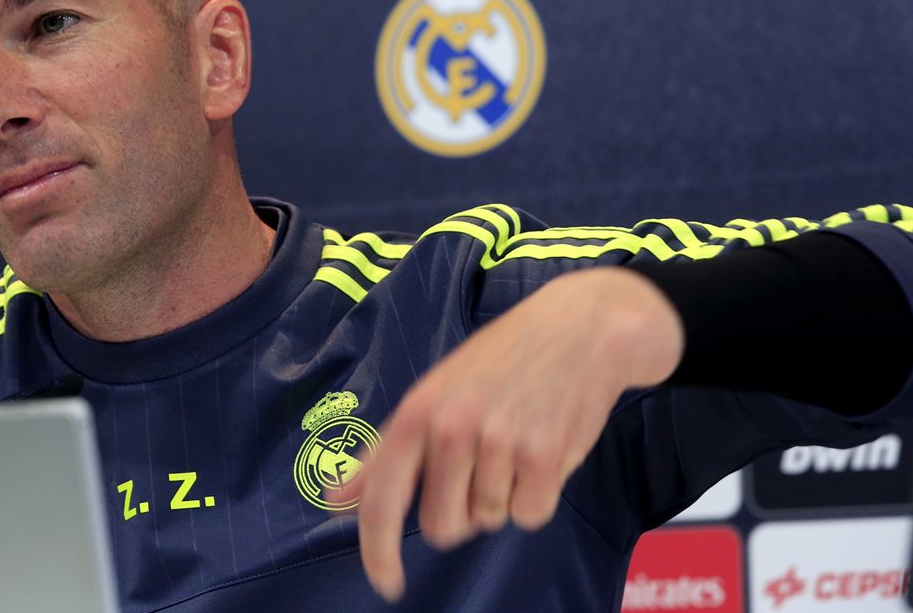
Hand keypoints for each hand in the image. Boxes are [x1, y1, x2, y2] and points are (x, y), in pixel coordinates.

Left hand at [330, 266, 683, 601]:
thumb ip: (385, 452)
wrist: (578, 329)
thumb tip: (334, 498)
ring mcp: (500, 443)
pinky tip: (544, 450)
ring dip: (503, 496)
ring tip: (516, 443)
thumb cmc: (498, 362)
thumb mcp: (432, 392)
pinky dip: (538, 494)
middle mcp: (453, 429)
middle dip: (461, 512)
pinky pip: (531, 515)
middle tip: (480, 467)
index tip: (387, 584)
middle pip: (442, 526)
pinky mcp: (546, 457)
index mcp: (417, 413)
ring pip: (490, 520)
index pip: (383, 500)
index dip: (378, 551)